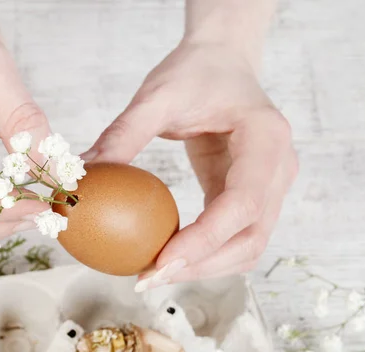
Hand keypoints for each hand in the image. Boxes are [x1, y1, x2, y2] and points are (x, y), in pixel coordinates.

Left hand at [83, 42, 297, 287]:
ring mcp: (273, 185)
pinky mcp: (255, 195)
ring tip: (154, 272)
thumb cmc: (194, 72)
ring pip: (248, 246)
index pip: (243, 203)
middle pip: (251, 238)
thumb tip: (84, 177)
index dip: (204, 241)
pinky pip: (236, 236)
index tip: (159, 262)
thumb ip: (124, 133)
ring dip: (205, 268)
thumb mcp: (157, 95)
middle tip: (148, 277)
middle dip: (201, 266)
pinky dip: (206, 254)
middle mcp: (280, 167)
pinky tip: (168, 254)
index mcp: (266, 138)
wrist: (221, 61)